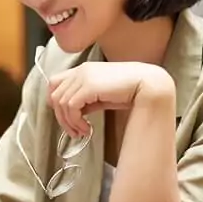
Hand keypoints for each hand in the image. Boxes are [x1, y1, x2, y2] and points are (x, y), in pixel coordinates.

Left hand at [47, 62, 173, 137]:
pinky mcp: (88, 86)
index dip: (55, 102)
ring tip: (82, 131)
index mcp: (83, 70)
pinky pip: (70, 106)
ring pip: (60, 102)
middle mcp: (80, 71)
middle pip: (54, 95)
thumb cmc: (130, 90)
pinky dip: (75, 121)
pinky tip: (87, 128)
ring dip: (69, 122)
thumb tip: (73, 113)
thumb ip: (86, 100)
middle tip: (74, 131)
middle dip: (61, 117)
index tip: (66, 117)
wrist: (148, 85)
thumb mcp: (102, 95)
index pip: (54, 83)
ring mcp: (83, 76)